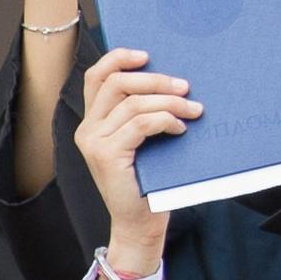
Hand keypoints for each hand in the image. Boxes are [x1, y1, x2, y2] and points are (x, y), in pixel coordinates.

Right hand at [75, 44, 195, 279]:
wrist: (140, 224)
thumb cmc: (147, 182)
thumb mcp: (142, 142)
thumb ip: (141, 114)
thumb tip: (171, 82)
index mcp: (92, 122)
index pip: (96, 76)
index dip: (119, 58)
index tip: (148, 55)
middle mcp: (87, 129)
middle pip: (117, 82)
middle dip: (155, 79)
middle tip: (185, 86)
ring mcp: (94, 142)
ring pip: (133, 103)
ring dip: (169, 102)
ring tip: (193, 110)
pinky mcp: (107, 155)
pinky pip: (141, 124)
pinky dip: (165, 120)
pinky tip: (181, 129)